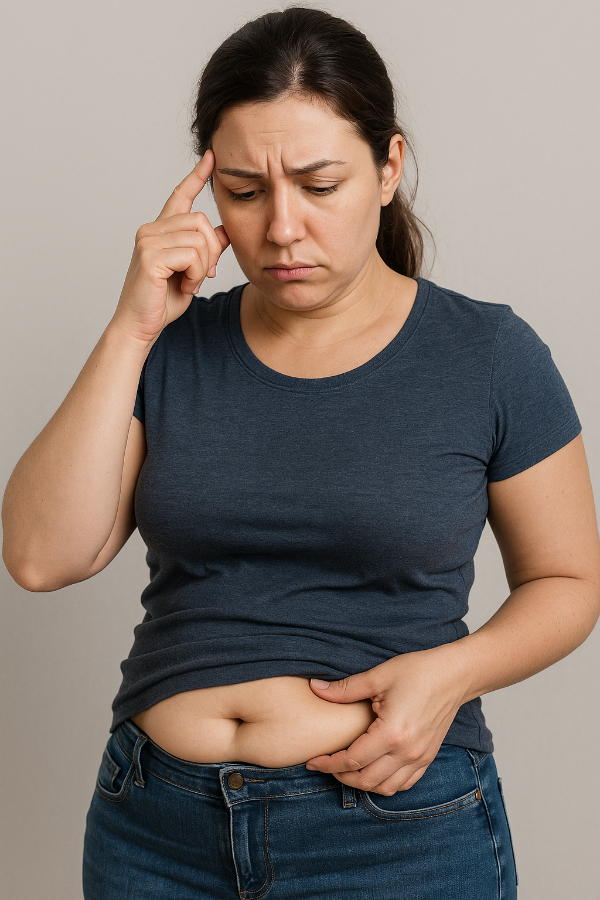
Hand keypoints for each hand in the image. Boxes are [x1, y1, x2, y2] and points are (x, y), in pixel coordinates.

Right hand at [112, 149, 229, 344]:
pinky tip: (184, 285)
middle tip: (204, 275)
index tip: (212, 156)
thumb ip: (206, 249)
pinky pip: (192, 254)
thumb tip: (224, 230)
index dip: (198, 176)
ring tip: (190, 282)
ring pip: (199, 239)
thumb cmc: (162, 301)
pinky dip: (196, 273)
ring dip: (203, 266)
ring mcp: (148, 239)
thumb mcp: (192, 272)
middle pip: (201, 221)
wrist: (140, 325)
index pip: (180, 195)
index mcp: (160, 230)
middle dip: (211, 251)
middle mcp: (151, 229)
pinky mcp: (150, 254)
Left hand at [305, 647, 466, 794]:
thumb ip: (345, 689)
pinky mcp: (428, 757)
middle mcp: (407, 752)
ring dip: (362, 784)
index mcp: (391, 733)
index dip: (328, 764)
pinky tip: (373, 770)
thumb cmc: (418, 672)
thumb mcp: (378, 676)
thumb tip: (315, 687)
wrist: (454, 675)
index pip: (352, 760)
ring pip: (385, 788)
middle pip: (366, 781)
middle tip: (326, 765)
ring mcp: (420, 758)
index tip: (312, 762)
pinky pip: (404, 784)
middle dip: (341, 777)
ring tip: (347, 769)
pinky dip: (385, 784)